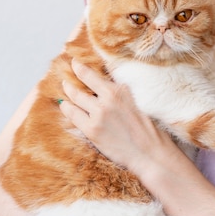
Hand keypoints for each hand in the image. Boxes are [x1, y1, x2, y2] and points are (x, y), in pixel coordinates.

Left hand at [59, 60, 170, 176]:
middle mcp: (107, 100)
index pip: (93, 75)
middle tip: (65, 79)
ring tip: (65, 89)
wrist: (149, 152)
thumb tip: (107, 84)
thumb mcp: (137, 102)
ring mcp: (98, 115)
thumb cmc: (148, 129)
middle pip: (81, 87)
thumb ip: (121, 93)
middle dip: (71, 82)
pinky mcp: (92, 130)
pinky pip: (73, 116)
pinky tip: (65, 106)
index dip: (80, 68)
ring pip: (76, 99)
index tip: (74, 63)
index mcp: (119, 90)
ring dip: (68, 93)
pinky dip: (67, 109)